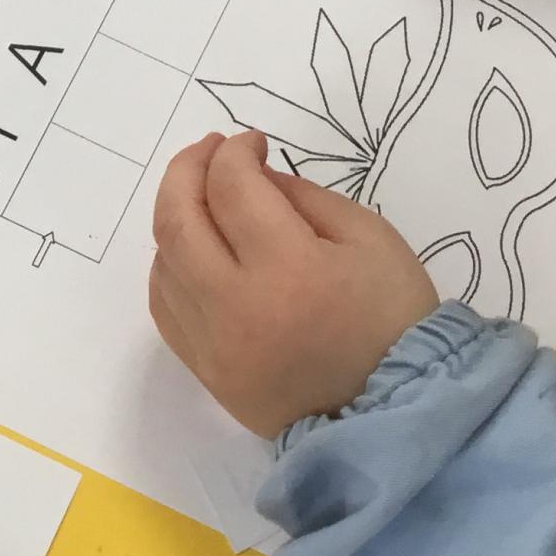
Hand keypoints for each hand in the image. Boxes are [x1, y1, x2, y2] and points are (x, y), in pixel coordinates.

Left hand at [150, 129, 440, 437]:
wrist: (394, 411)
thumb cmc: (393, 318)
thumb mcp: (370, 237)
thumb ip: (305, 197)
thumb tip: (254, 178)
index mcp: (288, 269)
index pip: (231, 187)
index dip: (235, 151)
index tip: (253, 143)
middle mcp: (236, 306)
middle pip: (177, 220)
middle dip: (186, 170)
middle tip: (210, 151)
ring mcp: (213, 346)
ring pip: (162, 263)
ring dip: (175, 216)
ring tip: (204, 198)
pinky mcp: (207, 374)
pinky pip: (165, 308)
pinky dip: (169, 267)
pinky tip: (194, 251)